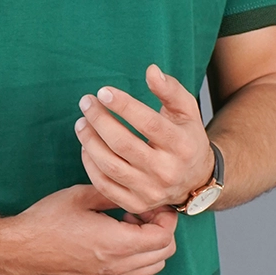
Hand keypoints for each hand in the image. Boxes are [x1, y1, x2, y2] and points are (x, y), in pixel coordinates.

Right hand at [3, 184, 177, 274]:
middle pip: (164, 254)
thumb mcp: (81, 196)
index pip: (164, 237)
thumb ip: (113, 193)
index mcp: (115, 243)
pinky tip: (119, 242)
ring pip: (153, 268)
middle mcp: (117, 267)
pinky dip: (140, 259)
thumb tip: (135, 191)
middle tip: (142, 211)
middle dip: (161, 229)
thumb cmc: (47, 220)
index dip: (165, 217)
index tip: (150, 203)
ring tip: (130, 226)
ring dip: (151, 246)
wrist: (21, 250)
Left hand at [74, 64, 212, 213]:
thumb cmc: (186, 137)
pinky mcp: (136, 203)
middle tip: (86, 102)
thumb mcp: (186, 110)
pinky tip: (86, 145)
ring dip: (89, 141)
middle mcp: (167, 171)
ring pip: (110, 166)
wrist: (194, 180)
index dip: (123, 106)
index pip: (148, 124)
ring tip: (81, 122)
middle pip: (124, 144)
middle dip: (99, 120)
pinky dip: (90, 164)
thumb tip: (151, 71)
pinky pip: (105, 185)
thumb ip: (170, 89)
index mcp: (183, 146)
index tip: (103, 92)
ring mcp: (151, 191)